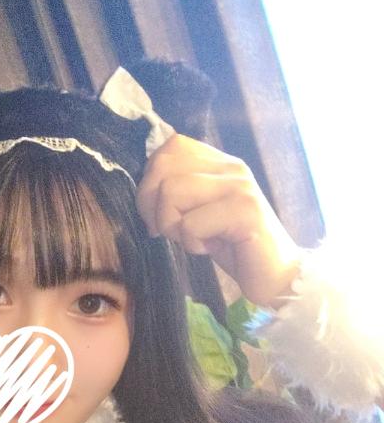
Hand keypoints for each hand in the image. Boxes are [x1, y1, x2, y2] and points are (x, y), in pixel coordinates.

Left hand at [136, 134, 301, 306]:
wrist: (277, 276)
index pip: (171, 147)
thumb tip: (145, 189)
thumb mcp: (200, 213)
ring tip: (194, 240)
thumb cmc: (234, 247)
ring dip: (172, 226)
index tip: (160, 213)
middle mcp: (231, 167)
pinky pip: (191, 223)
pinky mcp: (245, 212)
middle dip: (152, 206)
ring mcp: (239, 187)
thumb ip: (180, 192)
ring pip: (171, 192)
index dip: (151, 181)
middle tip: (170, 231)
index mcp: (220, 163)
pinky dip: (191, 244)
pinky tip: (210, 249)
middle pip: (163, 167)